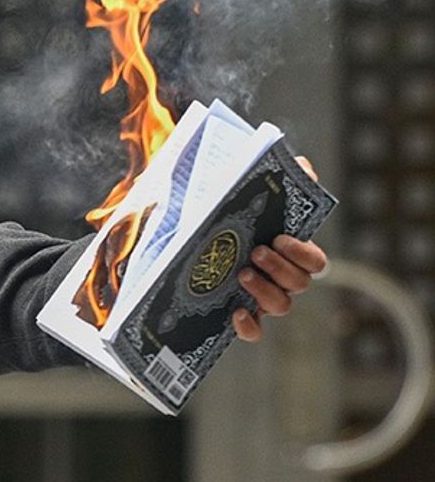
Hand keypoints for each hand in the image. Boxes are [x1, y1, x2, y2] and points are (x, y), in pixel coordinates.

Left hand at [232, 154, 327, 340]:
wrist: (181, 225)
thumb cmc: (218, 204)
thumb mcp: (243, 183)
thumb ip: (281, 173)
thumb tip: (302, 166)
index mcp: (287, 249)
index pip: (315, 261)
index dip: (303, 253)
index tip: (280, 237)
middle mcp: (279, 275)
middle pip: (300, 284)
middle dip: (281, 269)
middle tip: (257, 252)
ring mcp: (259, 294)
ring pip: (282, 306)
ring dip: (266, 292)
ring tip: (242, 274)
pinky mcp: (238, 310)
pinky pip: (255, 330)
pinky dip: (250, 326)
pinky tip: (237, 313)